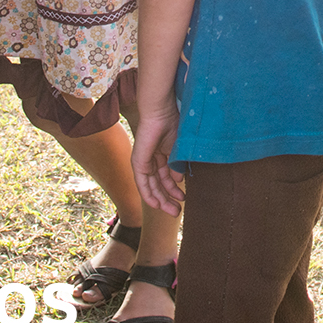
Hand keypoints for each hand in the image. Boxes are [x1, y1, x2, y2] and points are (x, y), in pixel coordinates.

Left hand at [130, 96, 185, 217]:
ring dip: (161, 200)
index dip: (174, 189)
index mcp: (161, 155)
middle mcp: (150, 160)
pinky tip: (156, 205)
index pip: (166, 178)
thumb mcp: (177, 148)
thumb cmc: (171, 122)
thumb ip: (177, 165)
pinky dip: (149, 195)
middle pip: (158, 185)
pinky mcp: (138, 162)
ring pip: (151, 187)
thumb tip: (179, 180)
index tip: (184, 199)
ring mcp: (143, 162)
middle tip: (178, 212)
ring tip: (174, 211)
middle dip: (168, 199)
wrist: (160, 110)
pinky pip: (142, 183)